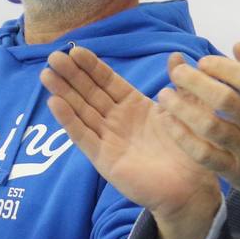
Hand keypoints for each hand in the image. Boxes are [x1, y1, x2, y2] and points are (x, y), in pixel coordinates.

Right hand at [41, 46, 221, 222]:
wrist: (192, 188)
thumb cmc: (192, 151)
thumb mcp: (188, 111)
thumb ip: (179, 86)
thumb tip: (174, 56)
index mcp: (134, 106)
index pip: (107, 81)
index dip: (91, 66)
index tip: (75, 50)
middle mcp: (117, 120)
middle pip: (89, 93)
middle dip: (71, 75)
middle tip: (54, 57)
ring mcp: (108, 139)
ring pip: (81, 111)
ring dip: (63, 93)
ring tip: (46, 74)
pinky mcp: (104, 159)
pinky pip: (83, 137)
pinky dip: (69, 121)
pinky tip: (54, 104)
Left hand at [156, 43, 239, 217]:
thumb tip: (236, 46)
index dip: (222, 66)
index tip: (202, 62)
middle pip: (225, 100)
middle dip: (196, 82)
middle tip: (177, 72)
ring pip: (211, 127)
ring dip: (182, 108)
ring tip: (164, 95)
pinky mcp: (235, 171)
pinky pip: (204, 154)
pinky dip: (183, 137)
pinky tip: (167, 121)